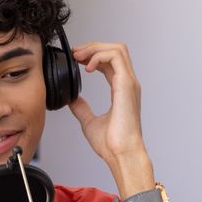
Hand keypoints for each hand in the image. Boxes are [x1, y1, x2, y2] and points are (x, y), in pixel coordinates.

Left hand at [68, 42, 151, 182]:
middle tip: (75, 53)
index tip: (75, 59)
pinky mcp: (127, 84)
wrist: (121, 154)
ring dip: (96, 48)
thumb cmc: (112, 144)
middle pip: (115, 50)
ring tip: (79, 56)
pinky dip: (99, 56)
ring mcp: (129, 82)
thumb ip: (82, 108)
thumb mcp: (89, 122)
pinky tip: (86, 67)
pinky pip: (115, 58)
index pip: (110, 62)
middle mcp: (128, 83)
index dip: (93, 55)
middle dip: (93, 47)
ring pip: (118, 49)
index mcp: (121, 90)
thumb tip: (72, 100)